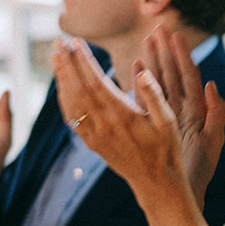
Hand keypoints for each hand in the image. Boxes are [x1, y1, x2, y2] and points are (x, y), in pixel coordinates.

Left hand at [51, 37, 188, 208]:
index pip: (97, 83)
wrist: (156, 183)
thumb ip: (154, 96)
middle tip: (58, 42)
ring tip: (55, 57)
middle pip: (79, 89)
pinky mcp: (92, 143)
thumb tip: (142, 73)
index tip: (76, 42)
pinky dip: (63, 100)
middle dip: (67, 64)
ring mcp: (95, 136)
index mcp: (123, 116)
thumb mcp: (169, 122)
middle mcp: (105, 125)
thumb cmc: (166, 150)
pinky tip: (61, 87)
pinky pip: (72, 118)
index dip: (84, 61)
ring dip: (61, 79)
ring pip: (71, 103)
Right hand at [136, 25, 224, 201]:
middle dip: (164, 50)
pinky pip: (143, 99)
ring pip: (157, 83)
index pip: (188, 76)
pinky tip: (134, 67)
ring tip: (145, 41)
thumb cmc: (199, 171)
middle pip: (171, 73)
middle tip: (157, 28)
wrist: (181, 193)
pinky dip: (138, 83)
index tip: (176, 34)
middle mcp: (179, 110)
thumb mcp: (214, 141)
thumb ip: (217, 112)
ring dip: (152, 61)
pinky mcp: (152, 124)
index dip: (183, 54)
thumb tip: (212, 83)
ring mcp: (164, 116)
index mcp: (196, 111)